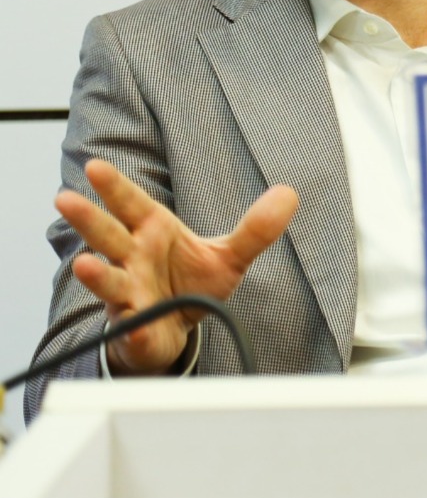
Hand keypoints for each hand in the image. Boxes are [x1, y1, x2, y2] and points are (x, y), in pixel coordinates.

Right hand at [56, 158, 298, 375]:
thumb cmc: (192, 283)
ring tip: (83, 265)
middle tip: (65, 198)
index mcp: (153, 232)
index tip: (95, 166)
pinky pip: (134, 327)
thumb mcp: (230, 254)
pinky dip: (134, 327)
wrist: (178, 331)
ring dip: (95, 274)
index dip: (114, 187)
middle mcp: (134, 259)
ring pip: (108, 280)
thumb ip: (256, 228)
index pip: (131, 204)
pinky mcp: (136, 327)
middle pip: (108, 235)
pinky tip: (135, 325)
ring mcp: (130, 293)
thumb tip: (289, 195)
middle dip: (88, 218)